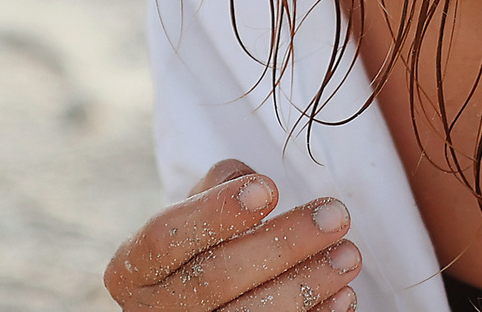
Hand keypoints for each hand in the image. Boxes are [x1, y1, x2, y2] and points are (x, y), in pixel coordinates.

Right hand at [103, 159, 361, 310]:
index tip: (271, 187)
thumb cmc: (202, 244)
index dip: (216, 212)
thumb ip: (218, 187)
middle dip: (282, 244)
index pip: (166, 237)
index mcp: (133, 269)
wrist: (196, 302)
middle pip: (216, 279)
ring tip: (349, 254)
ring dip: (307, 285)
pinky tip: (344, 295)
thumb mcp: (195, 210)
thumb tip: (254, 182)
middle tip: (335, 214)